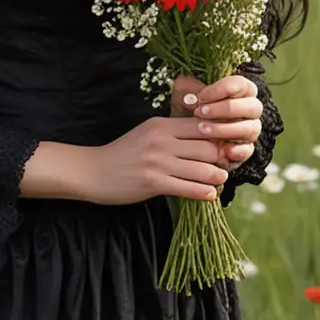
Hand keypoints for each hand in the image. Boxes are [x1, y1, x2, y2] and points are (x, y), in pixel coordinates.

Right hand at [84, 114, 235, 204]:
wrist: (93, 171)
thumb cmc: (124, 153)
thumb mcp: (148, 133)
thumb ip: (174, 133)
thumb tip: (208, 138)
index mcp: (161, 125)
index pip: (203, 127)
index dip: (218, 137)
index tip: (225, 146)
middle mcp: (161, 141)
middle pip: (208, 147)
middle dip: (221, 158)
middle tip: (226, 165)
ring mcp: (157, 162)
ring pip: (202, 169)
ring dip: (217, 177)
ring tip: (220, 180)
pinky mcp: (153, 183)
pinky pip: (189, 188)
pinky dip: (204, 192)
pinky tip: (210, 194)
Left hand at [170, 71, 261, 170]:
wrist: (184, 135)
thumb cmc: (189, 108)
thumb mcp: (183, 95)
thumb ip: (186, 88)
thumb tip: (193, 96)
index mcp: (240, 91)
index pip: (241, 84)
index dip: (222, 89)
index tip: (201, 96)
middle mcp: (250, 110)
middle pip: (253, 106)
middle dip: (225, 109)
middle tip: (200, 112)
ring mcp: (249, 130)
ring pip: (250, 128)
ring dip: (225, 129)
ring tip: (202, 129)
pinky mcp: (244, 149)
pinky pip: (248, 150)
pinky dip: (238, 151)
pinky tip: (224, 150)